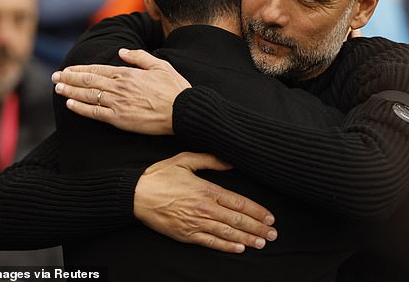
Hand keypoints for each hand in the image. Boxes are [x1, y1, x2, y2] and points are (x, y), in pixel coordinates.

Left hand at [52, 48, 190, 134]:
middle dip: (69, 78)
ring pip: (88, 95)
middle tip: (55, 77)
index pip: (97, 70)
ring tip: (58, 88)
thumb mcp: (160, 65)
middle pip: (88, 81)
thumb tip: (122, 51)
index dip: (80, 69)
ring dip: (70, 91)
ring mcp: (117, 104)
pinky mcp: (119, 119)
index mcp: (128, 73)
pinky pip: (94, 113)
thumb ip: (139, 56)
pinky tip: (70, 104)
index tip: (67, 68)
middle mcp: (119, 87)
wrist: (182, 111)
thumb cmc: (174, 89)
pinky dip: (80, 108)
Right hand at [135, 152, 277, 252]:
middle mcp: (205, 208)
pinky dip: (226, 246)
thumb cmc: (160, 175)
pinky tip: (239, 249)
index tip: (270, 217)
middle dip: (257, 227)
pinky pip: (210, 242)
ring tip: (262, 243)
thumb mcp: (185, 160)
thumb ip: (210, 160)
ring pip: (227, 233)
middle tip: (273, 234)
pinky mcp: (186, 234)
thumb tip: (231, 161)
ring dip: (247, 238)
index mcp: (207, 190)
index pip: (239, 202)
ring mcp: (195, 223)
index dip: (256, 211)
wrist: (136, 194)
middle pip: (237, 220)